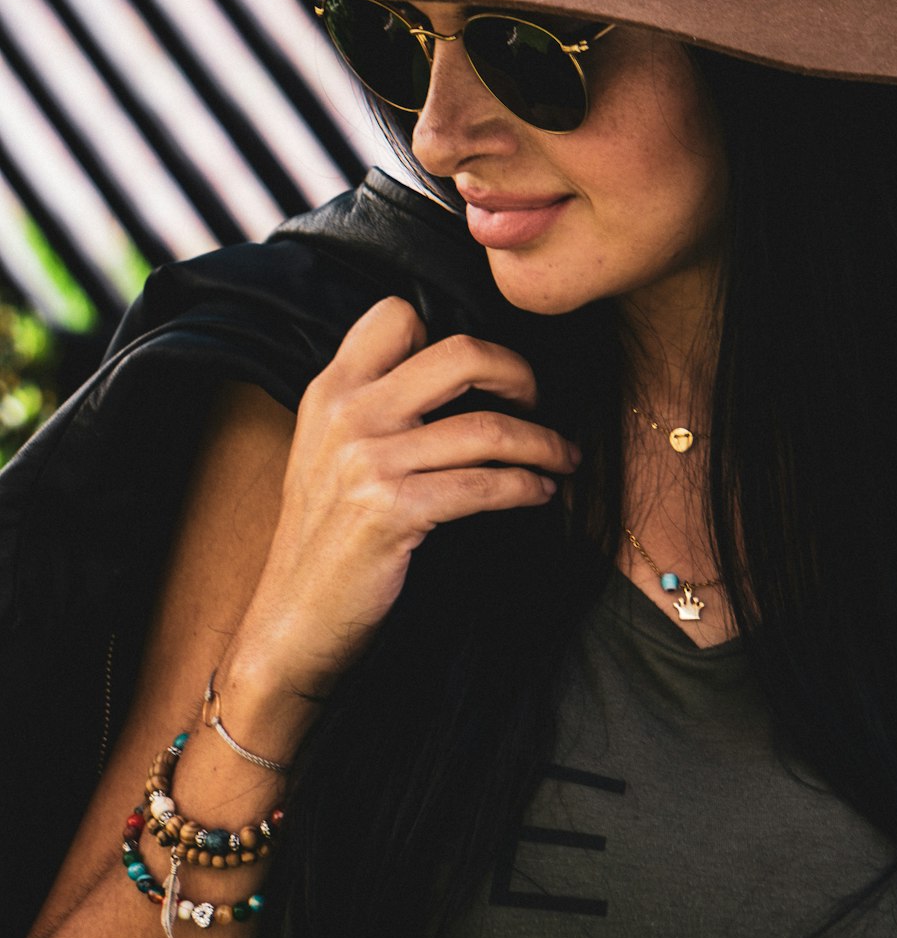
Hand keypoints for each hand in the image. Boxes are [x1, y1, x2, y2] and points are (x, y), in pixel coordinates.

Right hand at [225, 297, 579, 701]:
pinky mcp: (392, 511)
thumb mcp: (329, 453)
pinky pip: (486, 484)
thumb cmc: (326, 539)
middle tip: (537, 400)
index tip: (484, 371)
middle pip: (459, 353)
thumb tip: (457, 376)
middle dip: (517, 372)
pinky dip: (528, 486)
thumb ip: (374, 407)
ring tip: (562, 457)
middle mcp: (348, 414)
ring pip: (487, 427)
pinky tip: (541, 493)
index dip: (451, 333)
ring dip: (542, 442)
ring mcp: (368, 461)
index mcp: (331, 390)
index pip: (396, 314)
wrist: (292, 622)